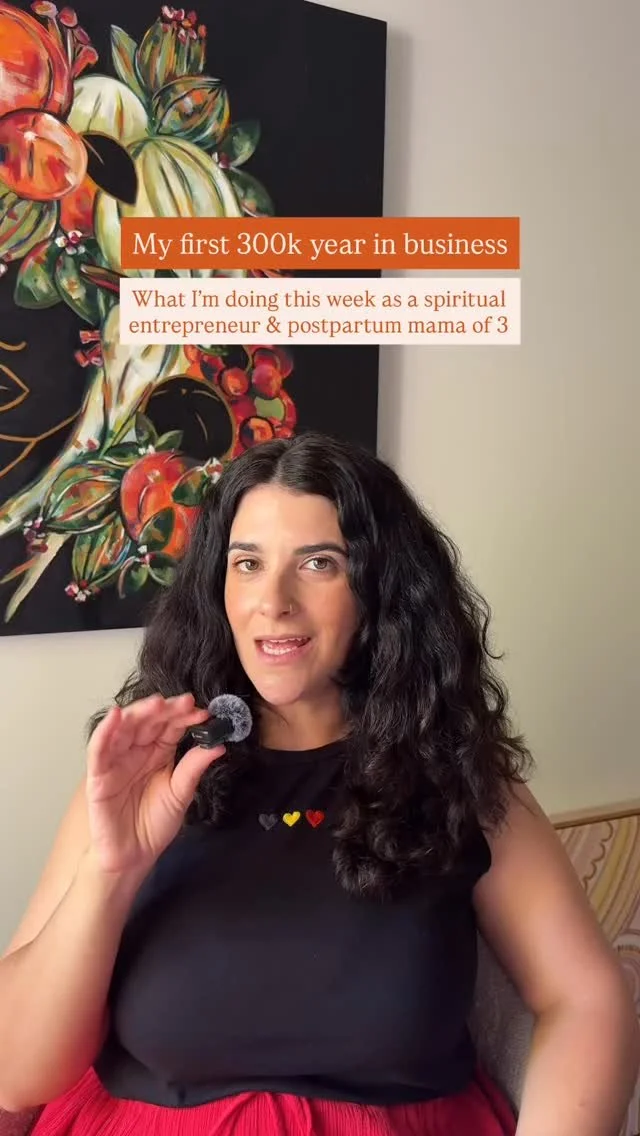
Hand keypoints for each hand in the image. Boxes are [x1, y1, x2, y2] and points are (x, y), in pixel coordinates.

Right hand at [85, 693, 223, 876]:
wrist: (133, 856)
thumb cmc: (153, 825)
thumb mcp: (180, 794)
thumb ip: (193, 768)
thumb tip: (218, 746)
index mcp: (157, 753)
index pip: (170, 727)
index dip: (184, 716)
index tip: (203, 712)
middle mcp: (136, 751)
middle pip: (148, 721)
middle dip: (166, 709)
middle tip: (185, 702)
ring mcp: (116, 761)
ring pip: (124, 728)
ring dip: (139, 712)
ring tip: (156, 703)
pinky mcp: (98, 776)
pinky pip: (98, 749)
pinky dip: (105, 730)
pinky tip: (115, 716)